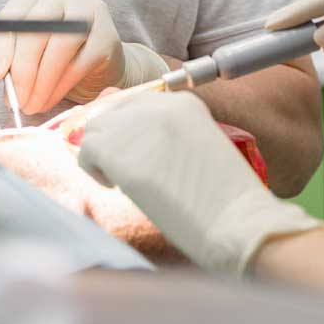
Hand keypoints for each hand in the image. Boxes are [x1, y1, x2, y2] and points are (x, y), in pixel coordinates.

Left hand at [0, 0, 167, 114]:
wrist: (99, 58)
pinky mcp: (106, 36)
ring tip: (31, 105)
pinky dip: (60, 87)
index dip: (0, 51)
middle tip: (14, 100)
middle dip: (22, 71)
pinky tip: (49, 100)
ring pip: (58, 48)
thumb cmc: (53, 50)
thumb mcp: (25, 46)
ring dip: (41, 83)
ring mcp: (89, 10)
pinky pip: (78, 64)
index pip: (11, 18)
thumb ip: (6, 54)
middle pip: (35, 31)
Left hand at [78, 90, 321, 274]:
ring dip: (103, 155)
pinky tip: (116, 188)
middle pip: (111, 112)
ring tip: (123, 181)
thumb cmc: (226, 199)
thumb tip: (127, 136)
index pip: (134, 102)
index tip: (137, 153)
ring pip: (95, 130)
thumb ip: (166, 134)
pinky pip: (87, 152)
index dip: (128, 129)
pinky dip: (95, 171)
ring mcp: (133, 124)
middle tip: (128, 169)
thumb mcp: (201, 148)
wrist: (237, 222)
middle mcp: (155, 105)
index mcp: (182, 101)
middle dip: (113, 140)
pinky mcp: (115, 149)